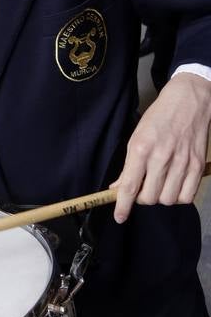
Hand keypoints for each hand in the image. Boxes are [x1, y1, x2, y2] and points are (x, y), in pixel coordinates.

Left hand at [111, 73, 210, 222]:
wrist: (189, 100)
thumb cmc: (159, 116)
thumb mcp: (136, 136)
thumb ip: (129, 165)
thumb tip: (118, 188)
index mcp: (141, 148)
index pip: (129, 186)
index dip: (122, 206)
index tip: (119, 217)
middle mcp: (161, 157)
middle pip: (148, 197)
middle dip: (141, 199)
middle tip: (141, 189)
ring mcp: (182, 162)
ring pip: (167, 199)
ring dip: (159, 197)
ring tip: (158, 185)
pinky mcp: (198, 165)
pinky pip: (187, 196)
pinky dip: (178, 197)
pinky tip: (173, 186)